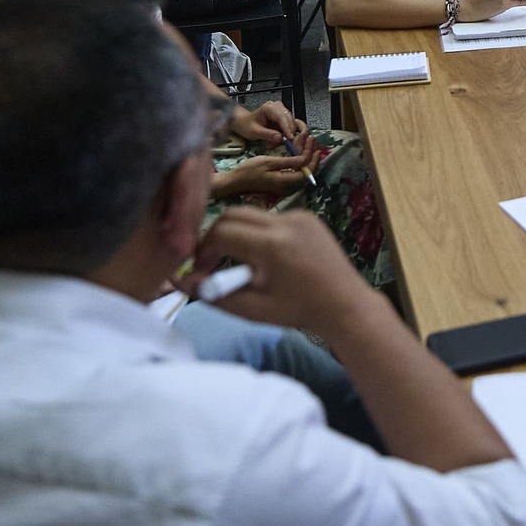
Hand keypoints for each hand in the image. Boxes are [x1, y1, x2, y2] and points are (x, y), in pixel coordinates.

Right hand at [185, 208, 381, 334]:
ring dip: (237, 235)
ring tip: (241, 265)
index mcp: (273, 245)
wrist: (345, 304)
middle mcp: (286, 222)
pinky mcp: (308, 216)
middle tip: (211, 263)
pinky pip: (271, 218)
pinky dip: (259, 234)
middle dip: (215, 236)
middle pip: (233, 214)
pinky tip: (266, 260)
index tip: (201, 271)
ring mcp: (300, 215)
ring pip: (251, 215)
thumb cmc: (299, 311)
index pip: (221, 232)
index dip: (203, 251)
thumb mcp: (252, 309)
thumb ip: (214, 294)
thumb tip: (180, 282)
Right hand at [212, 140, 320, 198]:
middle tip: (312, 141)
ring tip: (307, 143)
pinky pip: (293, 171)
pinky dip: (297, 161)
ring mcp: (282, 184)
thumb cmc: (249, 170)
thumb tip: (305, 159)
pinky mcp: (279, 182)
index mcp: (285, 181)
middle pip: (305, 172)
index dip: (313, 159)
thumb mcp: (269, 162)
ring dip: (305, 157)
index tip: (313, 145)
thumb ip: (289, 161)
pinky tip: (297, 152)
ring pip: (300, 171)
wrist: (235, 181)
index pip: (306, 172)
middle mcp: (286, 185)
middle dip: (310, 156)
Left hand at [231, 99, 306, 143]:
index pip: (282, 117)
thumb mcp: (254, 131)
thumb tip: (280, 138)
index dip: (287, 128)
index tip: (290, 139)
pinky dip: (285, 136)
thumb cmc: (246, 124)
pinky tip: (277, 141)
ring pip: (291, 125)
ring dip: (286, 136)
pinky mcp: (284, 118)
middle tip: (280, 145)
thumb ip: (267, 134)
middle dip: (287, 134)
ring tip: (273, 144)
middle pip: (290, 121)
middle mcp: (278, 107)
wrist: (243, 122)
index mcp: (270, 107)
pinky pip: (289, 128)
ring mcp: (282, 112)